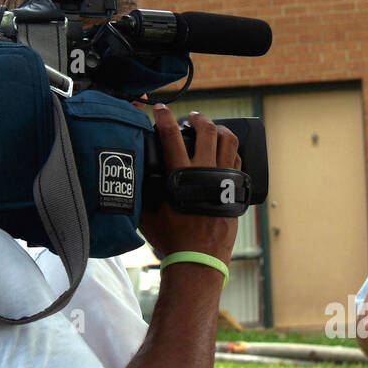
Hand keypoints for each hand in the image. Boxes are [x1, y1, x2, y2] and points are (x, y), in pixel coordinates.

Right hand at [139, 105, 238, 262]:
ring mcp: (224, 179)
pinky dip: (231, 150)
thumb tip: (129, 178)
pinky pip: (237, 160)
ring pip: (228, 141)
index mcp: (180, 175)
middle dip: (198, 118)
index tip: (161, 110)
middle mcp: (205, 172)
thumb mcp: (147, 213)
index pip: (171, 136)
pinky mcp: (235, 189)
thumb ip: (139, 193)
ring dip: (219, 129)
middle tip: (191, 118)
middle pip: (207, 131)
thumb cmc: (171, 238)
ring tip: (211, 129)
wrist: (199, 258)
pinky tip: (224, 151)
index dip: (164, 118)